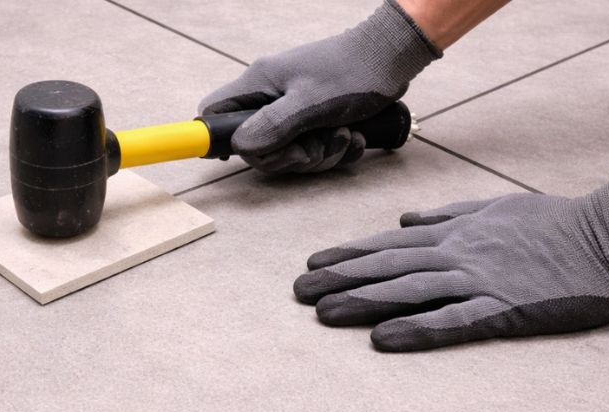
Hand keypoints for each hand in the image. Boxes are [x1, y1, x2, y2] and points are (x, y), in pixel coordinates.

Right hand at [199, 0, 438, 173]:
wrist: (394, 57)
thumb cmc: (353, 72)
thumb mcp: (311, 103)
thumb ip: (273, 126)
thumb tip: (242, 146)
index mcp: (259, 85)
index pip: (214, 113)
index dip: (220, 139)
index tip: (247, 154)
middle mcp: (271, 96)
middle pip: (257, 145)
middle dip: (290, 157)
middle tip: (316, 146)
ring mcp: (293, 108)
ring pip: (290, 151)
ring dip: (321, 154)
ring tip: (344, 136)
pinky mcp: (316, 117)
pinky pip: (315, 148)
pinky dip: (336, 150)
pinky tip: (355, 138)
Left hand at [293, 162, 608, 350]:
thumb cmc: (557, 223)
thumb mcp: (495, 208)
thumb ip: (447, 214)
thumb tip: (404, 217)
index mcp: (458, 231)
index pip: (391, 244)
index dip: (350, 254)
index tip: (314, 263)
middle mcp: (459, 253)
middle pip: (388, 266)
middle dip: (340, 279)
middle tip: (298, 292)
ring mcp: (480, 281)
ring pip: (409, 291)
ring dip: (363, 301)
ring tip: (323, 313)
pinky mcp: (503, 309)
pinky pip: (452, 322)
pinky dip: (415, 328)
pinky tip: (382, 339)